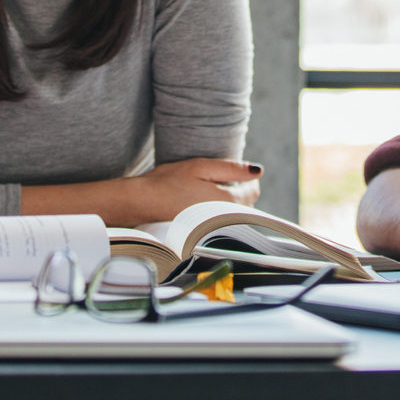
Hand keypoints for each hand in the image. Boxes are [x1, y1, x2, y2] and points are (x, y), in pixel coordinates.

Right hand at [130, 158, 262, 221]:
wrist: (141, 202)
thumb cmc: (169, 182)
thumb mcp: (201, 167)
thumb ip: (231, 169)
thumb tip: (258, 171)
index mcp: (227, 201)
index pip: (252, 192)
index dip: (248, 179)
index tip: (236, 172)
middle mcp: (223, 218)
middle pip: (244, 205)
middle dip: (239, 191)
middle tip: (221, 178)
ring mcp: (212, 228)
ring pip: (231, 214)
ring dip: (228, 203)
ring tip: (209, 190)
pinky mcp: (201, 232)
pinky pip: (218, 221)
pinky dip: (216, 212)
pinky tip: (200, 203)